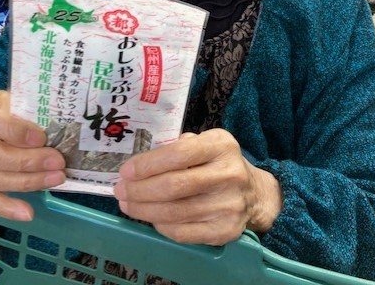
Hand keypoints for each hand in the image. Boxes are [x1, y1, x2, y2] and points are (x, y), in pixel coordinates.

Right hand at [0, 89, 65, 220]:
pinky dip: (5, 207)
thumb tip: (49, 131)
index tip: (41, 138)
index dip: (13, 131)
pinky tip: (26, 211)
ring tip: (54, 179)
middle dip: (26, 161)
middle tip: (56, 162)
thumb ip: (20, 112)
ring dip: (25, 182)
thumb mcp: (5, 99)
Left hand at [114, 129, 281, 244]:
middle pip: (174, 186)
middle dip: (139, 190)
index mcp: (221, 145)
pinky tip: (151, 218)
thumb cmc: (217, 163)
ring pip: (175, 212)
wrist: (254, 193)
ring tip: (127, 204)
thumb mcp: (204, 143)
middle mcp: (228, 174)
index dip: (148, 164)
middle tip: (120, 190)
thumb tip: (139, 164)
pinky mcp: (226, 231)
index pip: (179, 154)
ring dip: (144, 210)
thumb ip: (177, 146)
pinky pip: (183, 232)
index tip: (126, 171)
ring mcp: (229, 205)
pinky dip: (161, 226)